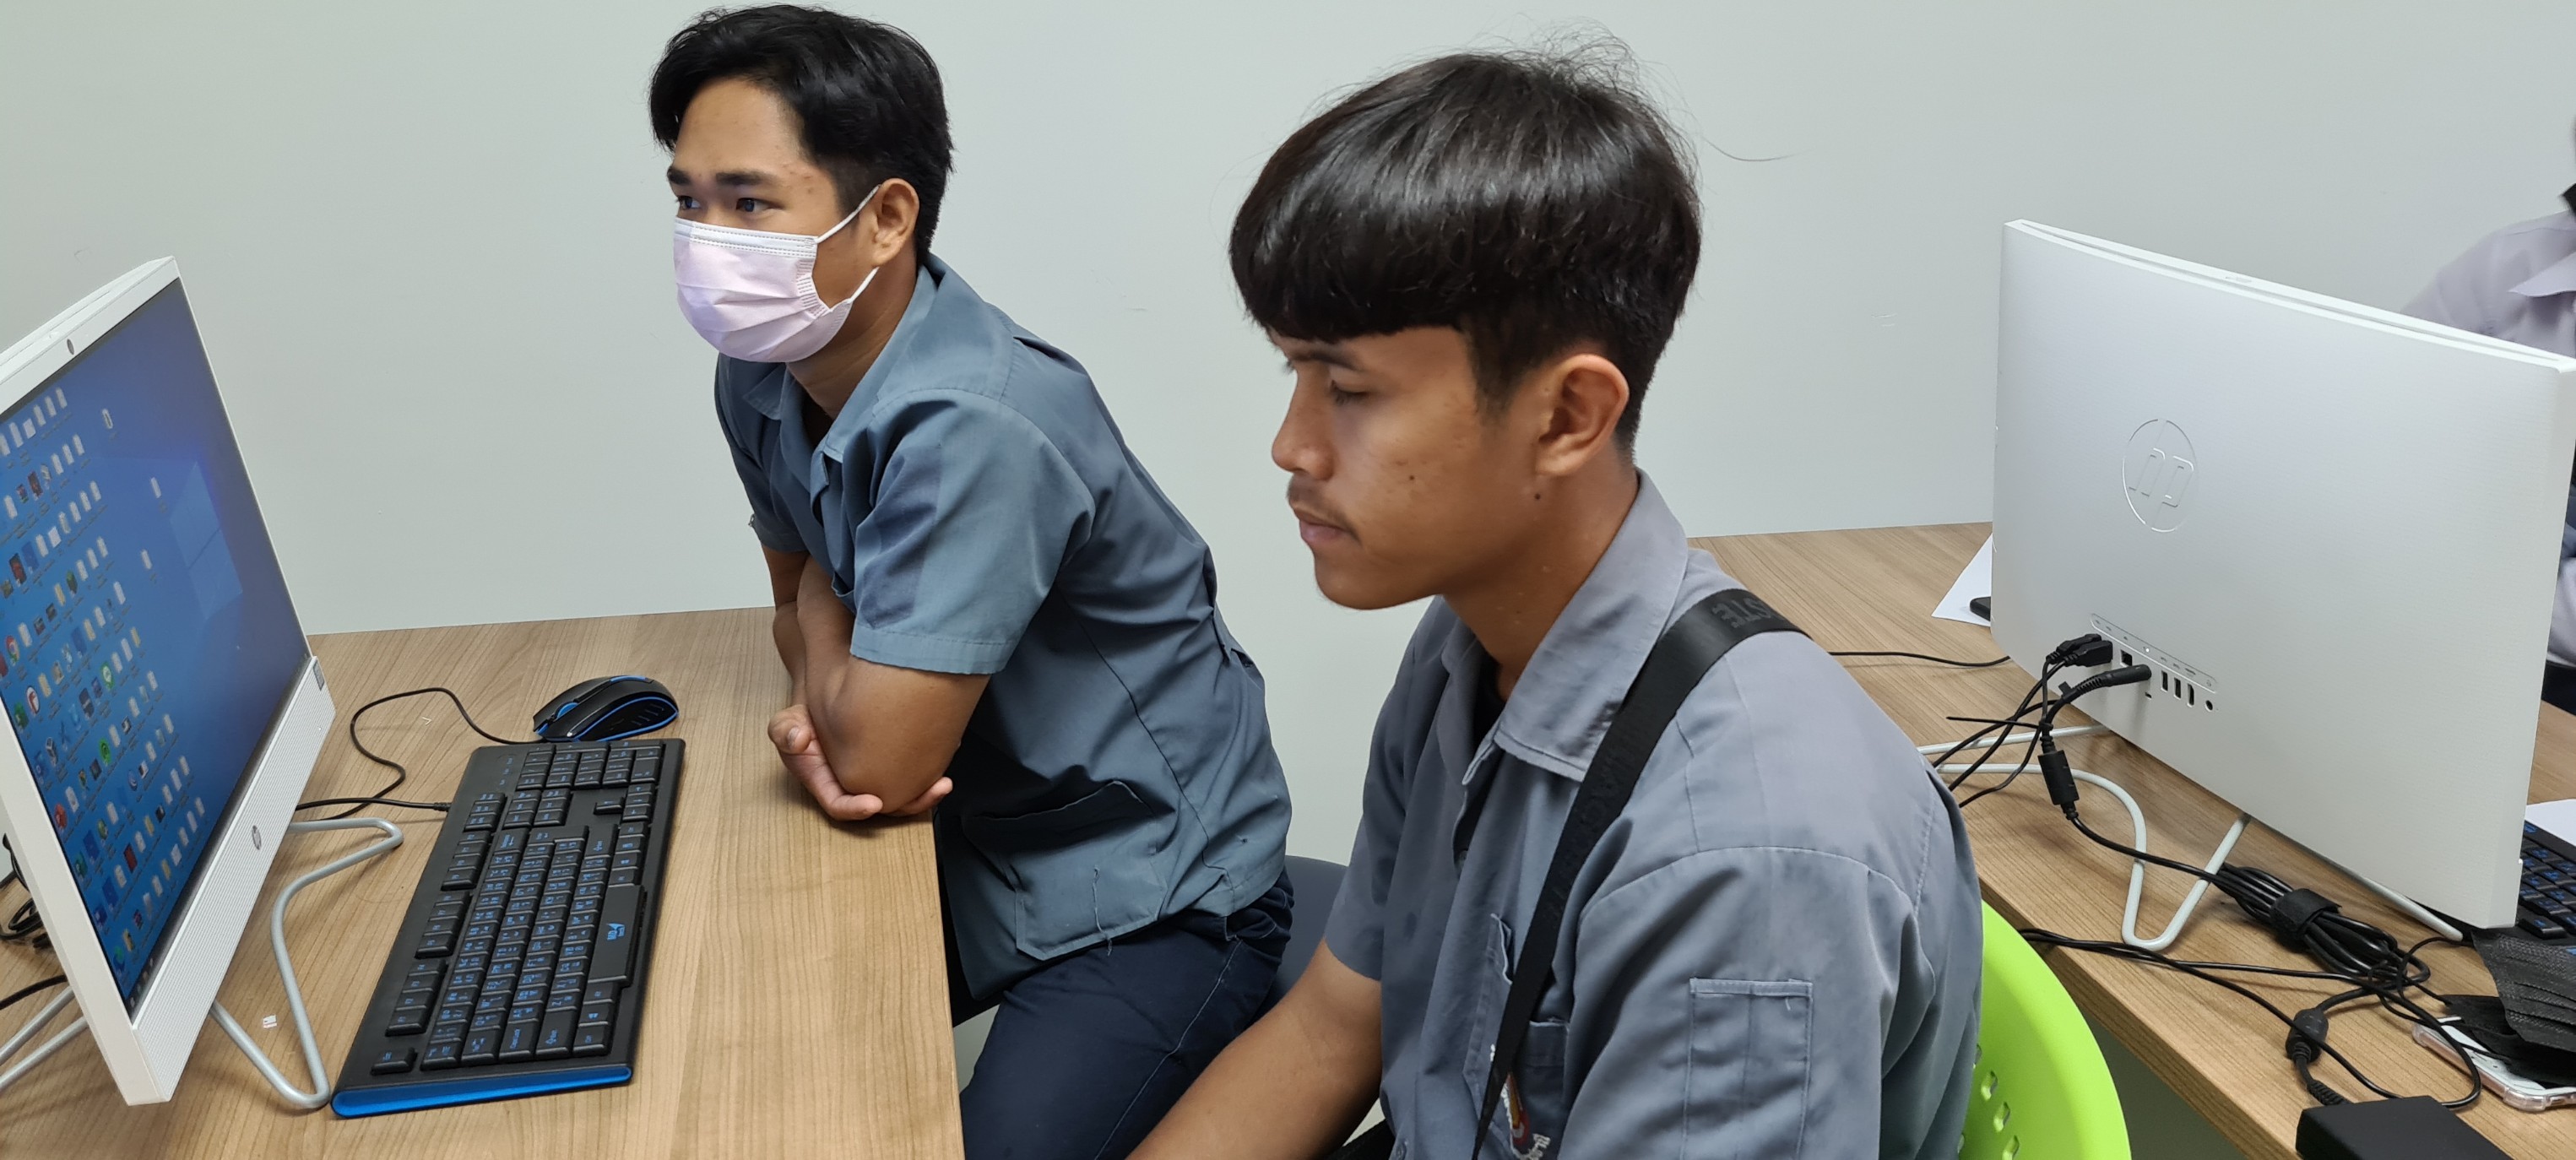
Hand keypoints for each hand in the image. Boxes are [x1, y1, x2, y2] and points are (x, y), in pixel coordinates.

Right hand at [769, 703, 952, 820]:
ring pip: (901, 793)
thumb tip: (799, 739)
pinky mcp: (890, 765)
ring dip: (925, 792)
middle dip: (908, 805)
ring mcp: (873, 776)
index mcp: (825, 782)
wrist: (824, 701)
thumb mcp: (787, 722)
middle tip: (933, 791)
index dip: (856, 808)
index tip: (874, 804)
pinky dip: (930, 767)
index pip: (839, 804)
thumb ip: (785, 731)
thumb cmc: (804, 719)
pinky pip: (911, 774)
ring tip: (944, 782)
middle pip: (882, 806)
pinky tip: (950, 751)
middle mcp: (852, 785)